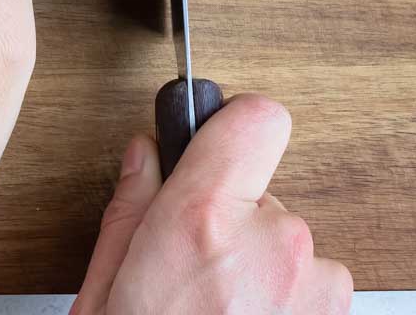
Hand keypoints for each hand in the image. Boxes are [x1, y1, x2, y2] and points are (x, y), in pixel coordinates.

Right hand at [72, 95, 352, 313]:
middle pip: (265, 196)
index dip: (233, 128)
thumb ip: (131, 211)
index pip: (256, 119)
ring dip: (264, 276)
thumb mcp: (101, 293)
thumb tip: (146, 157)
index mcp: (201, 223)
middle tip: (190, 278)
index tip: (215, 145)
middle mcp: (273, 248)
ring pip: (293, 251)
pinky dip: (286, 312)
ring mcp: (315, 293)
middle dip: (233, 225)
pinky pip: (315, 295)